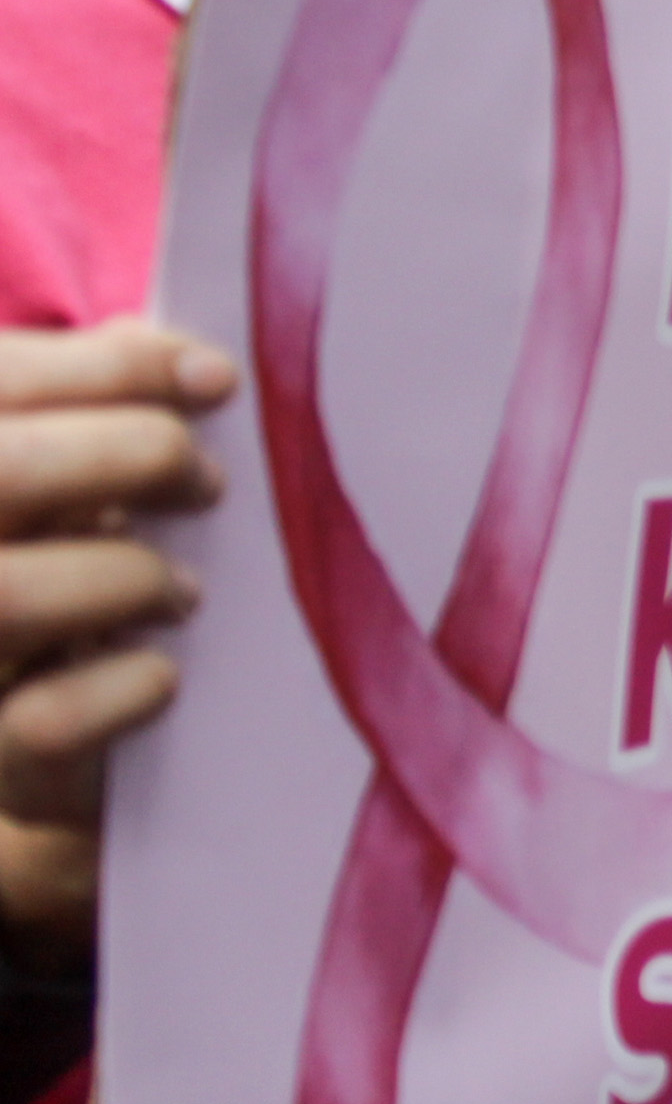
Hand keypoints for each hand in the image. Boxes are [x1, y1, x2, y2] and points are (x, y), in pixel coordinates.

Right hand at [0, 321, 240, 969]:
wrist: (15, 764)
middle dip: (130, 453)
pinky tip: (159, 676)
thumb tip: (146, 339)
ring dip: (128, 574)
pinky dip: (123, 686)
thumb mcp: (46, 492)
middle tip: (209, 483)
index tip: (218, 378)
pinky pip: (45, 721)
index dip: (108, 367)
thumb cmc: (37, 586)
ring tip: (182, 591)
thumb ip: (76, 417)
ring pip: (9, 591)